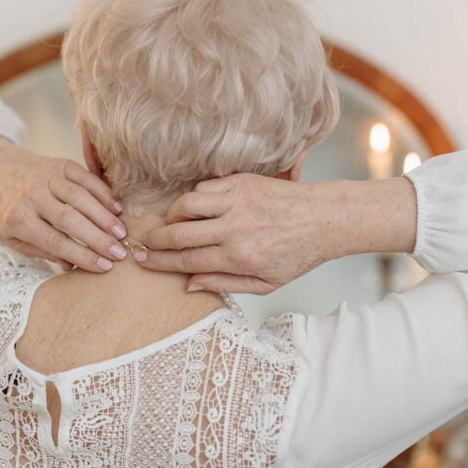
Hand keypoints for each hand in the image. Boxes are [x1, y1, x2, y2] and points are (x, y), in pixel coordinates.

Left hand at [0, 134, 127, 271]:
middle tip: (120, 253)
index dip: (82, 255)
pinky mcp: (59, 164)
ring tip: (122, 233)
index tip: (105, 266)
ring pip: (80, 197)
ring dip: (104, 216)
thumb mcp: (15, 237)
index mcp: (18, 220)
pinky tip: (117, 208)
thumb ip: (42, 251)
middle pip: (69, 220)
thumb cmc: (9, 210)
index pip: (55, 242)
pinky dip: (103, 192)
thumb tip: (71, 266)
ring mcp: (46, 177)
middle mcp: (31, 196)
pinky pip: (85, 178)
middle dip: (98, 239)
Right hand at [138, 174, 416, 293]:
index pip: (186, 261)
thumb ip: (224, 284)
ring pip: (185, 205)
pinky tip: (195, 209)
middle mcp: (234, 229)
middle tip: (144, 244)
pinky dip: (193, 199)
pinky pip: (203, 189)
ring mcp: (236, 202)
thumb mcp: (265, 284)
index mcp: (239, 257)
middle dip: (155, 240)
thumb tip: (189, 285)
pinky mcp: (241, 182)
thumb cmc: (297, 255)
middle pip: (178, 234)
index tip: (144, 261)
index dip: (160, 262)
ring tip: (168, 225)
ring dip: (170, 216)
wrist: (323, 219)